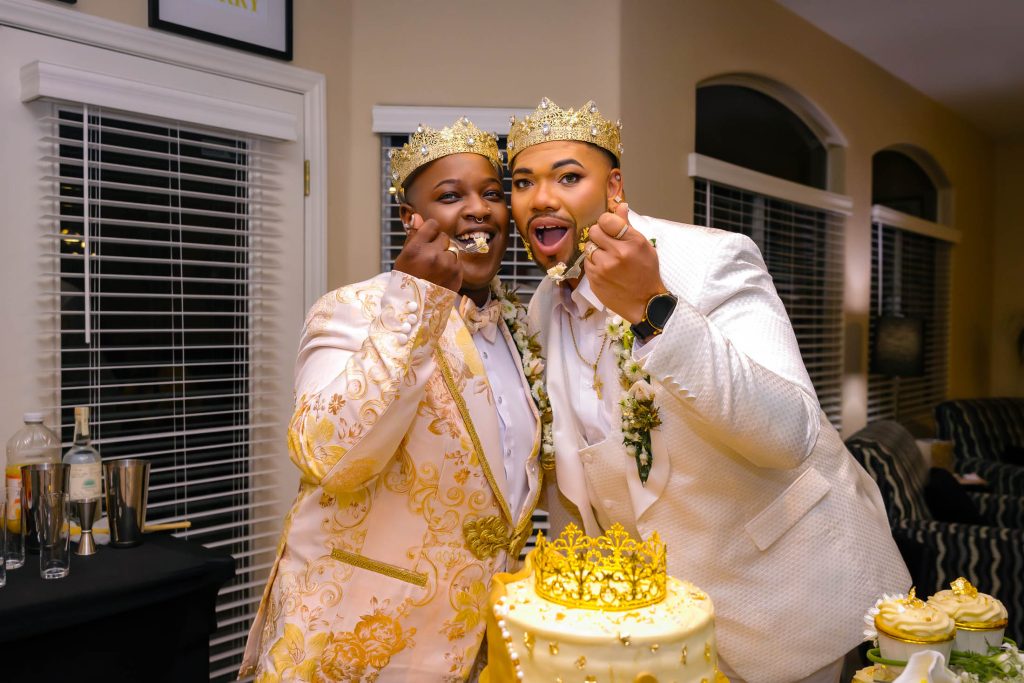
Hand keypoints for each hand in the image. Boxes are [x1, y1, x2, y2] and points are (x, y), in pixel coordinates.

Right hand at [393, 214, 461, 291]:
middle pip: (444, 237)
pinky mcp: (457, 275)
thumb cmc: (406, 280)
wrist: (415, 308)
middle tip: (429, 258)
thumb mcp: (404, 257)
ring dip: (446, 256)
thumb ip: (413, 235)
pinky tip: (441, 276)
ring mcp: (447, 266)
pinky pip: (457, 262)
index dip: (430, 231)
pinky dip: (451, 267)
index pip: (433, 225)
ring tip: (435, 269)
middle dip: (438, 245)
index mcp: (417, 248)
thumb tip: (418, 216)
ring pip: (452, 250)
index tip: (427, 239)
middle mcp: (433, 255)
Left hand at [586, 203, 665, 322]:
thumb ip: (628, 226)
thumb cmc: (646, 272)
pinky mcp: (594, 279)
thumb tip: (620, 206)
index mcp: (632, 242)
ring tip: (608, 258)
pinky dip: (593, 263)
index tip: (610, 228)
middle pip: (593, 231)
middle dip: (599, 235)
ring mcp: (603, 267)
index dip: (606, 223)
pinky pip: (587, 262)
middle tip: (608, 244)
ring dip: (596, 250)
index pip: (606, 220)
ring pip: (588, 247)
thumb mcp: (644, 246)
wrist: (644, 303)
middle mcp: (617, 253)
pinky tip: (605, 269)